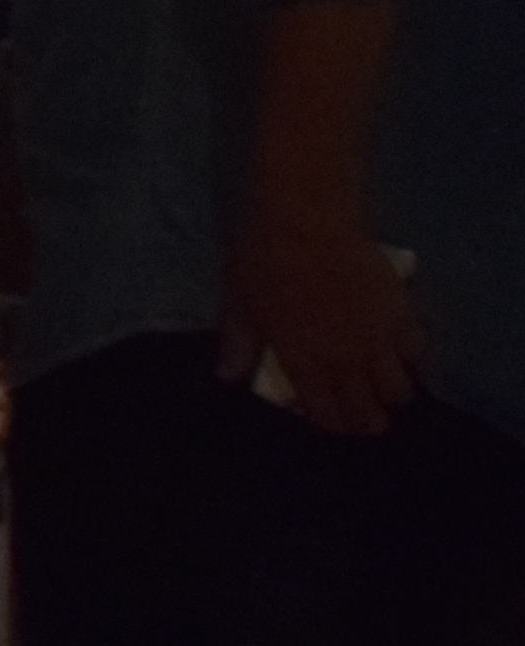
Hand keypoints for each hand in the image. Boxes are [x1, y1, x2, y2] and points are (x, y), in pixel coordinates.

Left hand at [225, 217, 417, 434]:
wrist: (305, 220)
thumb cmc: (262, 261)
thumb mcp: (238, 304)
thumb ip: (238, 344)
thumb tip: (228, 376)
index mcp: (305, 364)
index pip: (327, 415)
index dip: (330, 424)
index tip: (327, 419)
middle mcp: (347, 362)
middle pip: (369, 412)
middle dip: (366, 421)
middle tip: (362, 415)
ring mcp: (379, 340)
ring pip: (400, 390)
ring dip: (391, 395)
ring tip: (383, 390)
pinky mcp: (402, 314)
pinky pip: (417, 352)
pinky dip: (412, 361)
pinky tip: (401, 355)